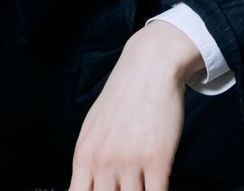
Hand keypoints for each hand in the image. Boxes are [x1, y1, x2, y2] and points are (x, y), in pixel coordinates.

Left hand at [68, 23, 202, 190]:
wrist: (150, 64)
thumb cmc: (124, 96)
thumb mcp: (94, 127)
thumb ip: (88, 161)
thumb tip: (84, 187)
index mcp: (84, 155)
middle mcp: (102, 161)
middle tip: (126, 186)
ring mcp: (129, 161)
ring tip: (143, 182)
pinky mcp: (157, 159)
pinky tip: (159, 183)